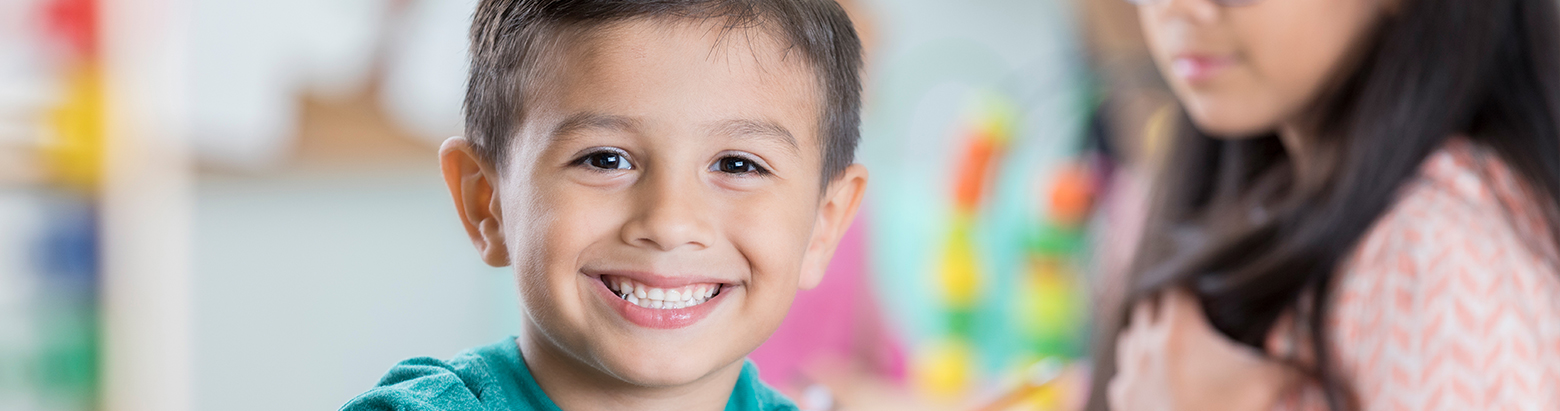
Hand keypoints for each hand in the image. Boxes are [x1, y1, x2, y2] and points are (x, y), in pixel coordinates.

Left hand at [1107, 288, 1300, 410]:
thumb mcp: (1268, 384)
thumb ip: (1296, 365)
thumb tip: (1327, 358)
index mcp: (1177, 332)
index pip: (1175, 287)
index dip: (1189, 282)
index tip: (1203, 285)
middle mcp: (1144, 346)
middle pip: (1147, 305)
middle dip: (1165, 304)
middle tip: (1190, 308)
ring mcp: (1128, 372)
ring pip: (1129, 335)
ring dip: (1146, 333)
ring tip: (1170, 339)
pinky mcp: (1121, 397)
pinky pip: (1124, 371)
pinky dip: (1136, 367)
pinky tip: (1154, 374)